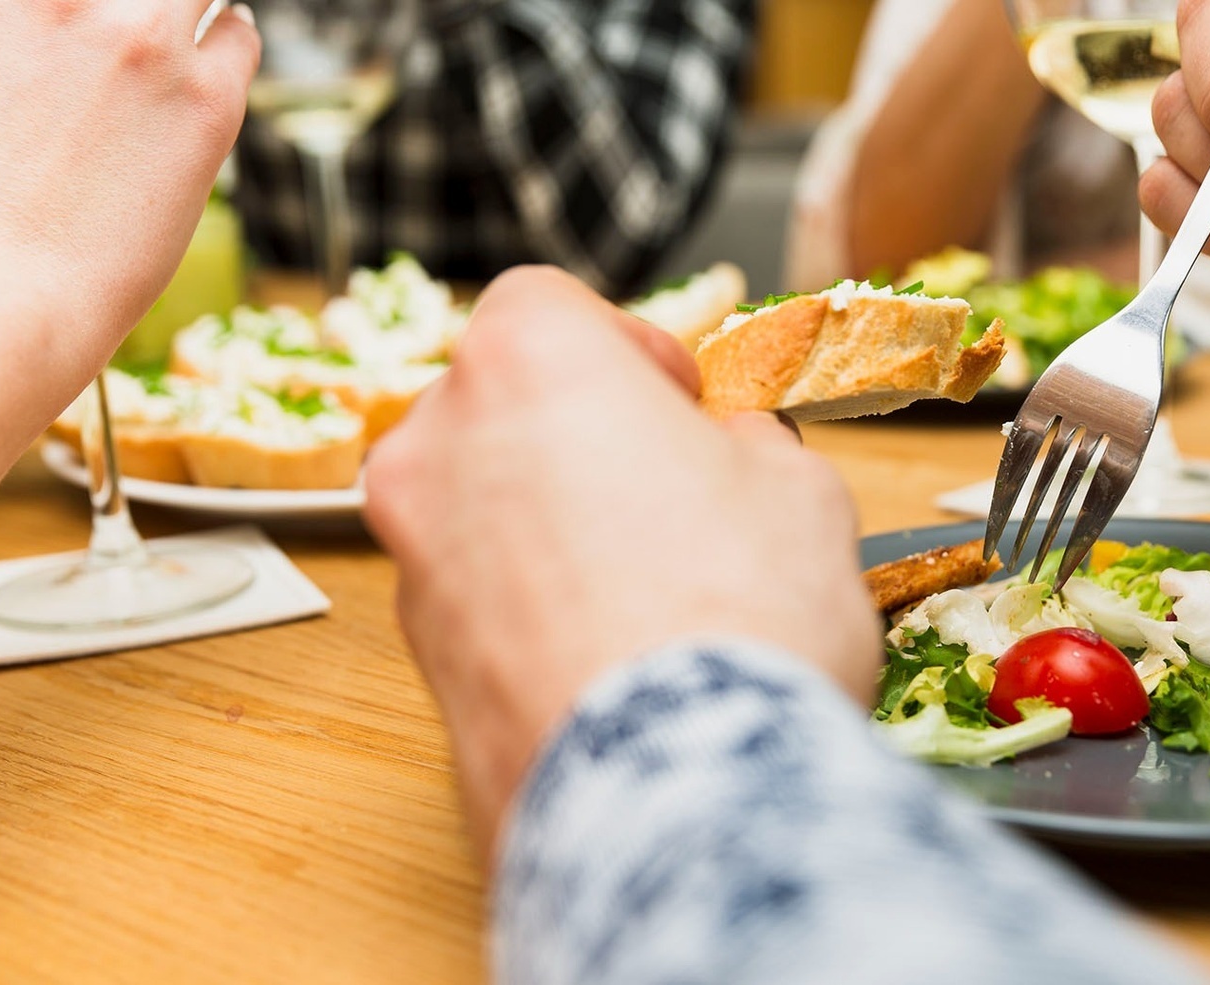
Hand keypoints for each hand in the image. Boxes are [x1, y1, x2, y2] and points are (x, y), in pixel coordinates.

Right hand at [0, 0, 259, 345]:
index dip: (62, 1)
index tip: (68, 15)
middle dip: (123, 1)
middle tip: (121, 28)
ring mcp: (140, 38)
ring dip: (179, 4)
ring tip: (170, 27)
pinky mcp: (204, 101)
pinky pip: (240, 30)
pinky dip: (226, 35)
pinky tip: (205, 57)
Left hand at [364, 267, 879, 861]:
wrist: (678, 789)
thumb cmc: (738, 616)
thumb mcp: (794, 487)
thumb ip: (745, 443)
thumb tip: (731, 453)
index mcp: (522, 362)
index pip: (545, 302)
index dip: (624, 344)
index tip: (676, 397)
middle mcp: (438, 448)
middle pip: (498, 405)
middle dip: (575, 434)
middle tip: (664, 486)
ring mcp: (415, 560)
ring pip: (479, 507)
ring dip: (547, 523)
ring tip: (649, 582)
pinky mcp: (421, 662)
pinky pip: (479, 600)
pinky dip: (530, 609)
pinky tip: (614, 649)